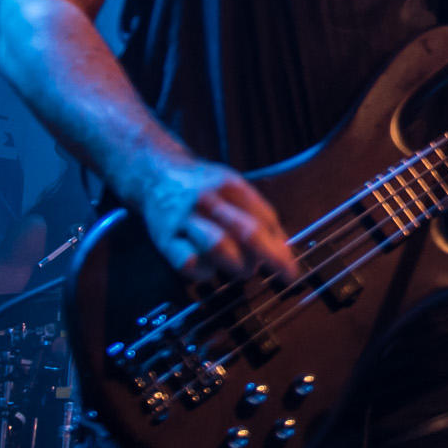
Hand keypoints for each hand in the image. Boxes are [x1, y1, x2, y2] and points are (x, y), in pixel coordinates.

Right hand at [131, 155, 297, 283]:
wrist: (156, 174)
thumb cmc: (203, 187)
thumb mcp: (234, 187)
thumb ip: (258, 213)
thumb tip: (284, 246)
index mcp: (230, 186)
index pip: (264, 218)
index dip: (281, 245)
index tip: (291, 266)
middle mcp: (209, 200)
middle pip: (246, 231)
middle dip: (270, 257)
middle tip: (281, 273)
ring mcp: (186, 218)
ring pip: (218, 246)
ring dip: (238, 264)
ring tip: (245, 270)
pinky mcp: (166, 238)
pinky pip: (188, 261)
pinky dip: (204, 271)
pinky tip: (210, 270)